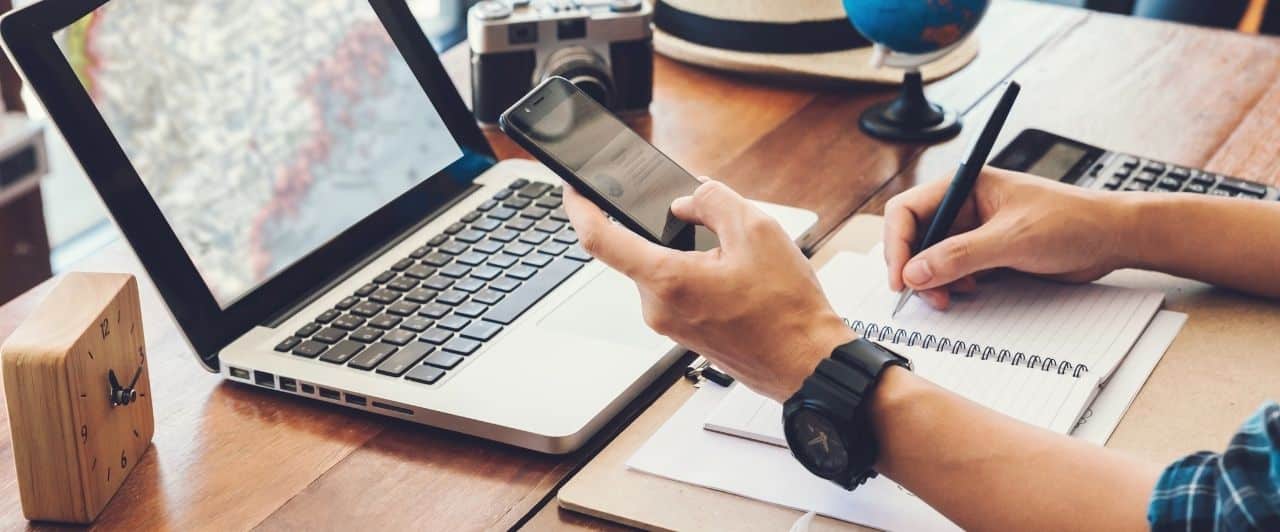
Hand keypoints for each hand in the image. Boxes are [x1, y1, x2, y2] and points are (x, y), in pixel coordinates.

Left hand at [563, 179, 854, 401]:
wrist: (806, 364)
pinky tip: (736, 278)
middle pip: (641, 248)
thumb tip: (686, 200)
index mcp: (666, 280)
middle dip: (669, 227)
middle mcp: (657, 307)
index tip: (573, 187)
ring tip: (737, 259)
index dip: (579, 207)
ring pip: (662, 269)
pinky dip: (696, 273)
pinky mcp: (682, 332)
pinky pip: (676, 289)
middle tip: (713, 221)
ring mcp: (668, 324)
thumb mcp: (758, 230)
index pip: (599, 239)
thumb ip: (712, 201)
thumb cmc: (787, 310)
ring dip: (689, 252)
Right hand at [883, 167, 1135, 308]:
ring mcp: (974, 230)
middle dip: (915, 268)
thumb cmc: (1071, 221)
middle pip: (914, 237)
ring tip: (951, 297)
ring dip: (934, 281)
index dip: (898, 245)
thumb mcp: (1011, 239)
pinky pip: (953, 270)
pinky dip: (953, 285)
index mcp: (963, 186)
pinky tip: (971, 291)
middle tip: (927, 296)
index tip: (901, 278)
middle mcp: (963, 206)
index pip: (907, 211)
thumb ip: (959, 256)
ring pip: (931, 258)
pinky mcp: (987, 252)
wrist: (1111, 238)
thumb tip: (914, 273)